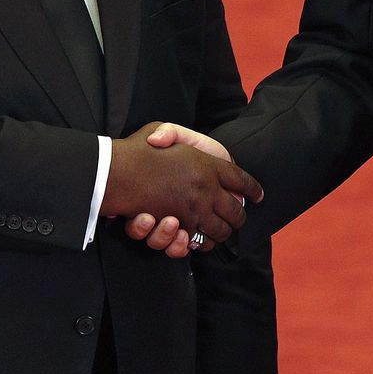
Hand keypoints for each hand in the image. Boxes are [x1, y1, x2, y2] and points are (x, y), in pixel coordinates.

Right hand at [102, 123, 260, 254]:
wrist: (114, 174)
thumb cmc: (137, 151)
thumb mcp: (160, 130)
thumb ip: (174, 133)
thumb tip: (181, 145)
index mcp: (209, 165)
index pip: (242, 179)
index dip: (252, 188)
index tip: (258, 195)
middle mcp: (207, 190)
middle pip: (237, 211)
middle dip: (240, 216)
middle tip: (238, 216)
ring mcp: (195, 212)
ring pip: (221, 231)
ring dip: (221, 233)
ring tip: (218, 229)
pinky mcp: (178, 229)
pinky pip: (198, 243)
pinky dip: (198, 243)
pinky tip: (193, 237)